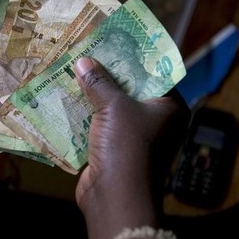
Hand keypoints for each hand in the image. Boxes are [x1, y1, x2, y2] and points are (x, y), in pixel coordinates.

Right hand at [73, 57, 189, 238]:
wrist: (115, 196)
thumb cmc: (127, 146)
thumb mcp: (114, 107)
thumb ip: (99, 82)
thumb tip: (84, 61)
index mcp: (169, 107)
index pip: (155, 73)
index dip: (134, 57)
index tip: (113, 41)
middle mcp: (156, 120)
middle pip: (131, 88)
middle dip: (109, 74)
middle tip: (90, 52)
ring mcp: (135, 135)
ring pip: (114, 106)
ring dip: (95, 93)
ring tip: (76, 70)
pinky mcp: (116, 147)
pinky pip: (102, 123)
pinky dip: (88, 112)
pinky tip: (70, 97)